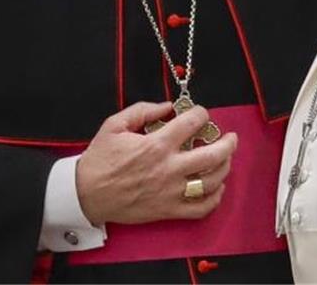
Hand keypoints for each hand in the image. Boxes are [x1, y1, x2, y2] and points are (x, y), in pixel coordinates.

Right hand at [75, 101, 238, 225]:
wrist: (85, 194)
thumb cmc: (99, 159)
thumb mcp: (115, 125)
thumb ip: (143, 110)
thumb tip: (167, 106)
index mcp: (156, 144)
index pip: (192, 123)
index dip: (201, 113)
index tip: (200, 114)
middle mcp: (169, 168)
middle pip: (213, 155)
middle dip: (228, 143)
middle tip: (231, 137)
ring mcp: (171, 192)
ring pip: (212, 181)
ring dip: (225, 168)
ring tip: (226, 159)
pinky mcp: (168, 210)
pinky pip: (200, 208)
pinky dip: (215, 198)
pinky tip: (217, 187)